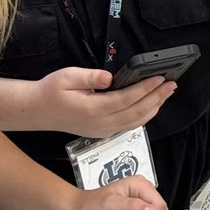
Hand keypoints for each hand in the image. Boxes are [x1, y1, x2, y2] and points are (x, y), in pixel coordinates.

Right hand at [34, 67, 175, 138]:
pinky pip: (129, 125)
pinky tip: (152, 105)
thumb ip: (89, 77)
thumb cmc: (51, 91)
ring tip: (167, 93)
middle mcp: (101, 123)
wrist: (38, 111)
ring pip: (136, 121)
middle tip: (172, 84)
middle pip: (136, 112)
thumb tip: (110, 78)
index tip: (160, 78)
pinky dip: (144, 115)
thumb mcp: (66, 77)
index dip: (146, 89)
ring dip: (154, 107)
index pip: (127, 99)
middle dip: (157, 97)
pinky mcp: (103, 132)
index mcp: (92, 109)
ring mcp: (103, 130)